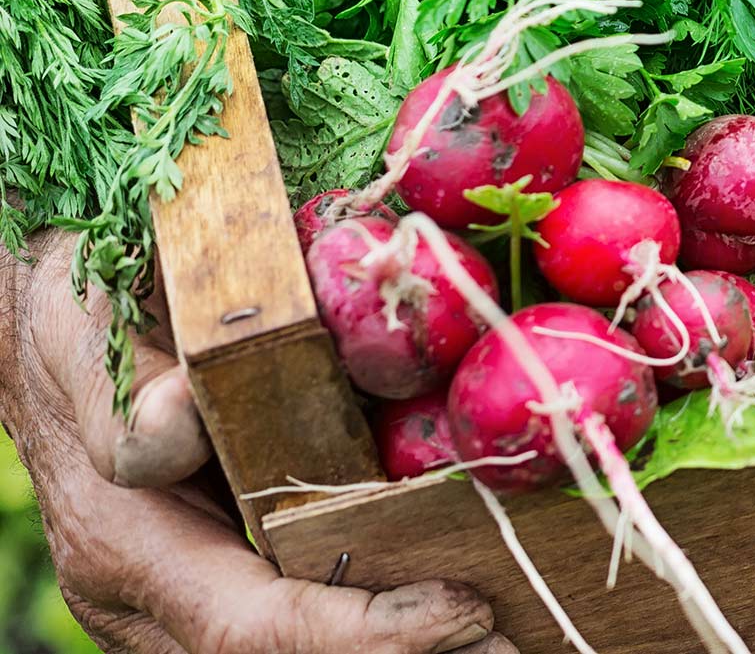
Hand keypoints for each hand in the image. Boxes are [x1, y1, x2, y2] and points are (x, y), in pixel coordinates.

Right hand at [1, 231, 512, 652]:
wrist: (52, 326)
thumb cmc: (76, 313)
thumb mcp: (82, 322)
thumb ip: (126, 387)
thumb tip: (178, 422)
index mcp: (127, 542)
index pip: (252, 626)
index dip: (365, 631)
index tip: (465, 608)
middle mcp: (151, 600)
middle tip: (524, 642)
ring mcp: (181, 606)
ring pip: (296, 653)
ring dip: (406, 648)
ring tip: (520, 637)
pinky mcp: (221, 585)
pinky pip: (300, 622)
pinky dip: (382, 624)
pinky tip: (467, 614)